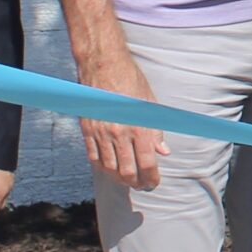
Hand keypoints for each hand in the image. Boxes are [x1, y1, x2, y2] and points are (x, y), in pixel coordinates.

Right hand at [76, 51, 164, 191]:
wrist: (103, 66)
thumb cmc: (131, 82)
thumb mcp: (150, 104)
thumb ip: (156, 131)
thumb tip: (164, 152)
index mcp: (139, 126)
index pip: (147, 164)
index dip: (151, 178)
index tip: (154, 182)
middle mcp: (119, 133)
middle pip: (127, 171)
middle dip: (137, 183)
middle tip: (142, 185)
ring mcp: (101, 133)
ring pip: (109, 168)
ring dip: (119, 178)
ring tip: (127, 179)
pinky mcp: (87, 130)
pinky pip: (93, 157)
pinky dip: (102, 167)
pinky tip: (110, 168)